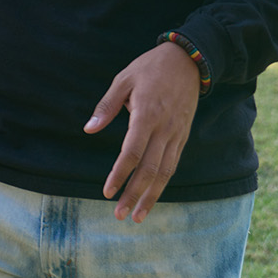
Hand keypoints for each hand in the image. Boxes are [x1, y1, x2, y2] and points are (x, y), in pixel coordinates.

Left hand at [85, 42, 200, 223]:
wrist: (188, 61)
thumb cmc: (150, 68)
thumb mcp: (123, 80)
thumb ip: (106, 106)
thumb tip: (88, 129)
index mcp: (147, 115)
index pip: (132, 153)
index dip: (120, 175)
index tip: (107, 191)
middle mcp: (164, 129)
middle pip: (149, 170)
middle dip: (134, 195)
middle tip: (120, 215)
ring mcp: (177, 134)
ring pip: (164, 172)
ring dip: (151, 197)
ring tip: (138, 216)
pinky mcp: (183, 136)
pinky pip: (173, 164)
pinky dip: (163, 183)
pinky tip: (152, 196)